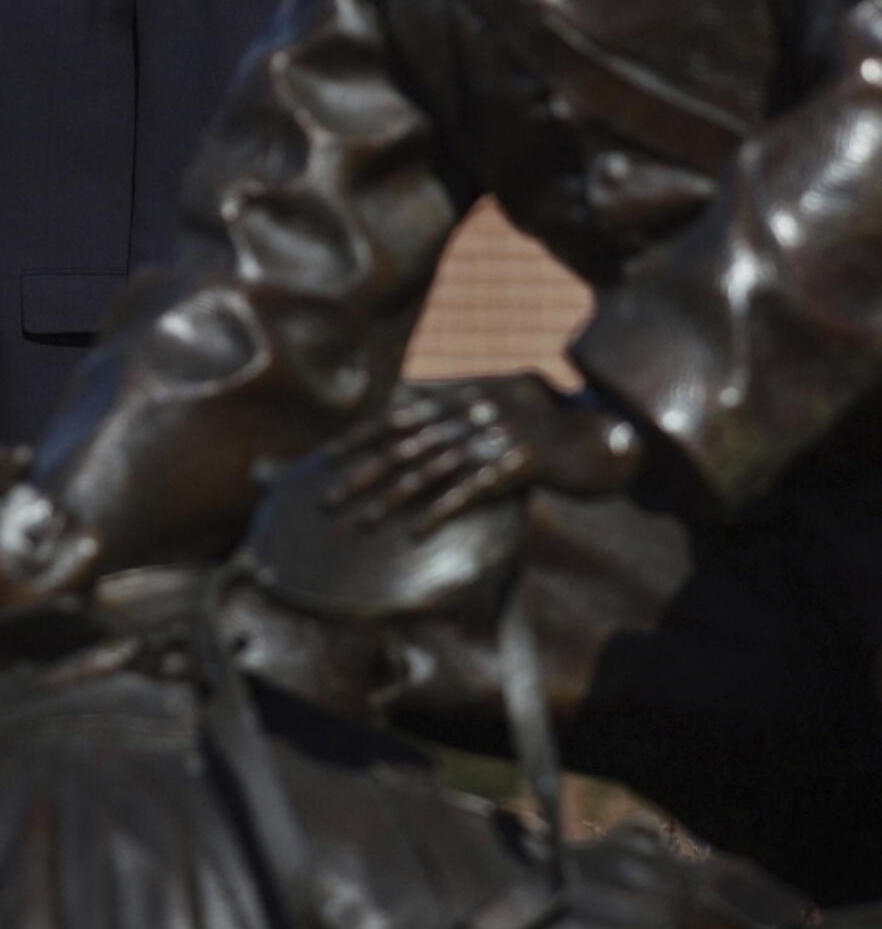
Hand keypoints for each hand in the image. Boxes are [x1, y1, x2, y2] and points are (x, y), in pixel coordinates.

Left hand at [325, 373, 642, 534]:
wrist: (602, 431)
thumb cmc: (547, 423)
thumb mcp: (501, 402)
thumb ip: (463, 409)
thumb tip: (416, 418)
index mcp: (465, 397)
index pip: (400, 417)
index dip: (361, 436)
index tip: (327, 456)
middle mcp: (473, 413)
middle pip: (405, 447)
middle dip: (363, 473)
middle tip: (329, 498)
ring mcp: (494, 437)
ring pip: (431, 472)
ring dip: (391, 499)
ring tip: (361, 521)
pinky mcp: (518, 465)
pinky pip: (471, 491)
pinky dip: (441, 511)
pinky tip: (417, 531)